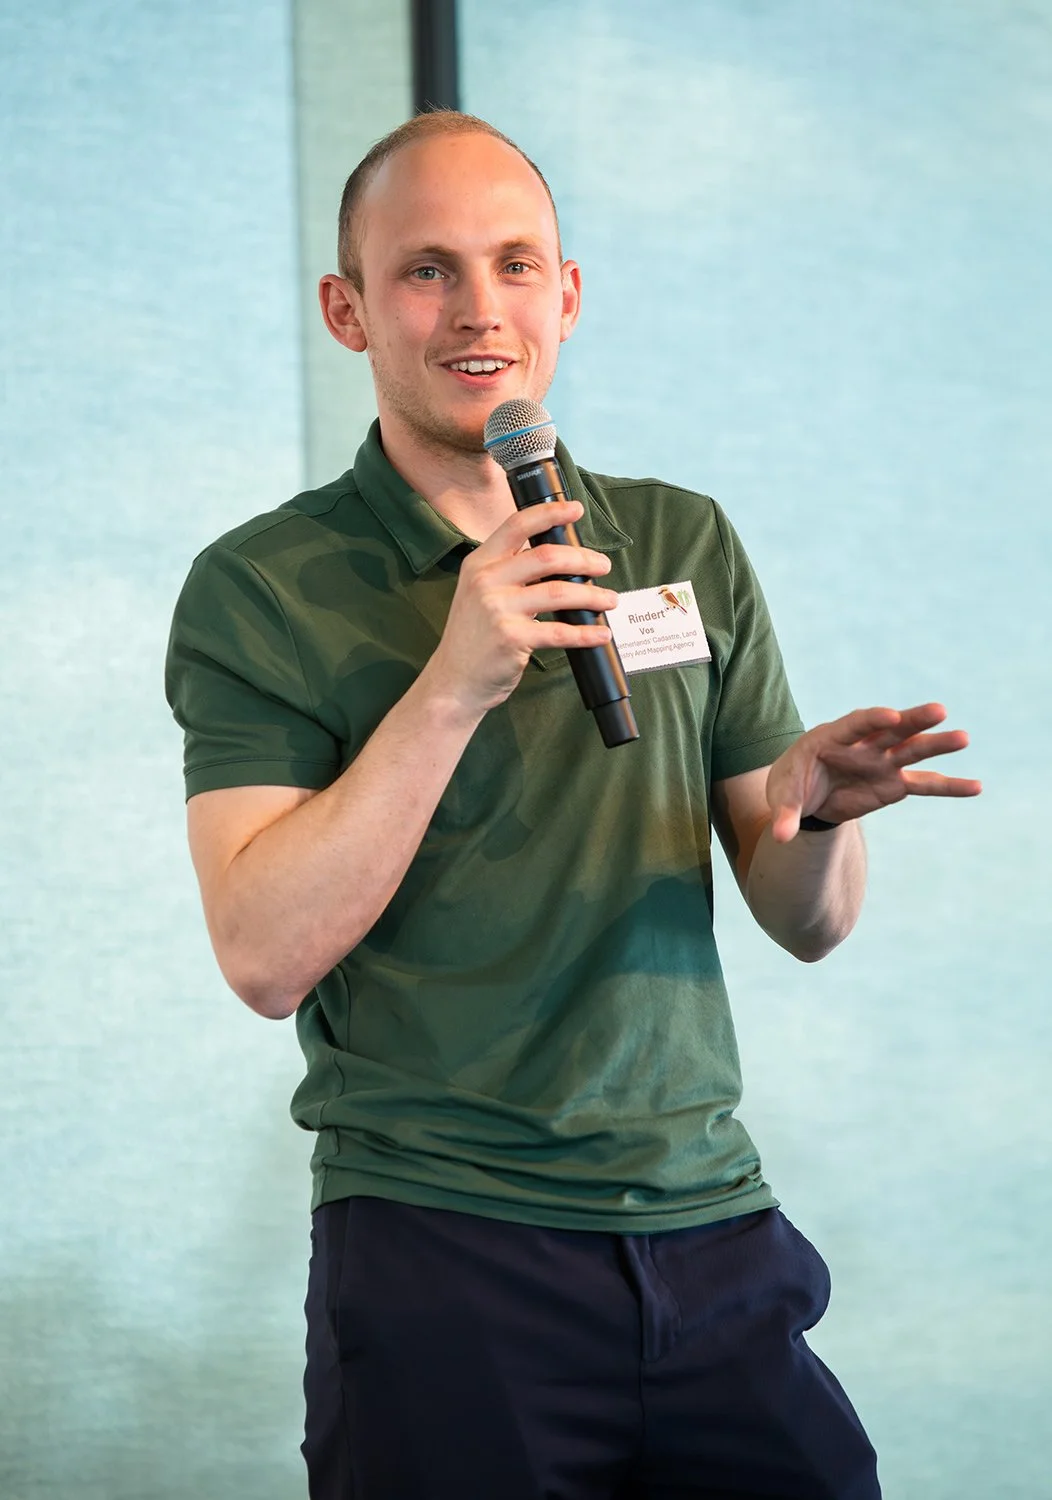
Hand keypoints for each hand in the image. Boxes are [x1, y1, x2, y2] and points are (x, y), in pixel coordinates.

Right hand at [424, 500, 616, 720]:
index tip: (576, 510)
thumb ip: (510, 572)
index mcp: (480, 563)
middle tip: (603, 566)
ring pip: (558, 593)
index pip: (516, 524)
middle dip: (583, 559)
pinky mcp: (511, 638)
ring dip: (591, 595)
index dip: (550, 513)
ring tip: (610, 599)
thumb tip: (559, 558)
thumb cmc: (475, 636)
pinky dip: (585, 633)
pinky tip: (601, 633)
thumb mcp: (481, 593)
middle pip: (546, 556)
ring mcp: (497, 609)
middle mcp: (486, 581)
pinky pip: (558, 632)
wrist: (454, 679)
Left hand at [766, 702, 981, 841]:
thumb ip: (785, 814)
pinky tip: (976, 787)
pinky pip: (924, 785)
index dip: (872, 720)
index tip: (891, 717)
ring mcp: (881, 763)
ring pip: (912, 750)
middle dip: (913, 720)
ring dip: (936, 744)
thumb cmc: (792, 786)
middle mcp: (862, 745)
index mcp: (831, 738)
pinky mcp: (894, 784)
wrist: (805, 796)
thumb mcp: (782, 799)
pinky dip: (949, 787)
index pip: (855, 724)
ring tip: (964, 738)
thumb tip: (780, 836)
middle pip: (891, 729)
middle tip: (939, 711)